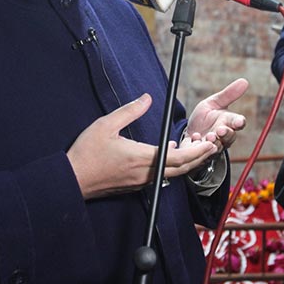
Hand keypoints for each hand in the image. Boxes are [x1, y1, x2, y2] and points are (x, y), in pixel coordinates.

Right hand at [67, 94, 218, 199]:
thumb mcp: (106, 125)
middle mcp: (145, 174)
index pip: (179, 158)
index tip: (210, 144)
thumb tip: (147, 98)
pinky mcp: (134, 185)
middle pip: (180, 169)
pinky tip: (170, 153)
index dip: (197, 152)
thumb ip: (129, 111)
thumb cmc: (86, 153)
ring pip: (171, 174)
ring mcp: (140, 182)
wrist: (72, 180)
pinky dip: (171, 166)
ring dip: (185, 162)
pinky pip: (160, 176)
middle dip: (198, 158)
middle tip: (211, 146)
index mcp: (142, 159)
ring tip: (196, 148)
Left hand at [184, 78, 248, 152]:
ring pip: (217, 147)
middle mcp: (223, 136)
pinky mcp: (201, 154)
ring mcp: (213, 146)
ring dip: (213, 141)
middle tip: (220, 130)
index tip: (239, 121)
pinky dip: (198, 146)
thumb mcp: (214, 103)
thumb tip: (244, 81)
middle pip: (229, 137)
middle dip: (226, 134)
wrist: (189, 131)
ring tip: (208, 136)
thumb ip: (228, 94)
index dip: (239, 122)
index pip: (237, 123)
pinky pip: (201, 153)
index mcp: (228, 122)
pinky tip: (194, 138)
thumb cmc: (205, 117)